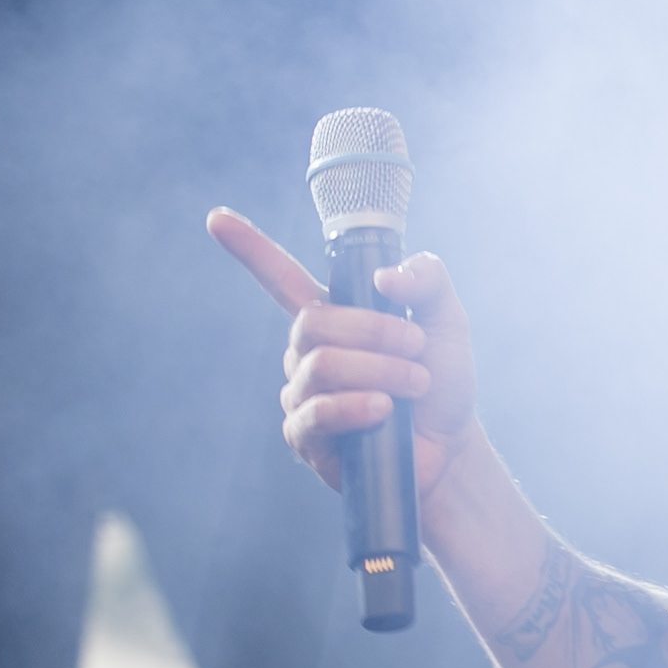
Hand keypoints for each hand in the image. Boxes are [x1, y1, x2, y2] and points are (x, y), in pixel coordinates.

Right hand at [207, 209, 479, 503]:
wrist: (451, 449)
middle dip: (374, 332)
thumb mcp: (447, 321)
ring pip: (321, 365)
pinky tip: (382, 410)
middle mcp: (306, 352)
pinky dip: (356, 406)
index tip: (216, 218)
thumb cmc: (441, 383)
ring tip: (414, 384)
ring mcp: (302, 394)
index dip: (249, 248)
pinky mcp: (305, 437)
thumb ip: (426, 281)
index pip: (280, 277)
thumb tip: (384, 278)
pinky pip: (318, 412)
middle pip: (314, 323)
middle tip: (417, 350)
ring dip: (378, 370)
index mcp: (333, 317)